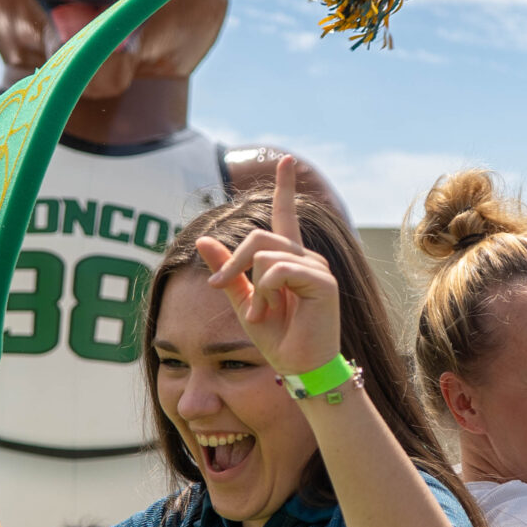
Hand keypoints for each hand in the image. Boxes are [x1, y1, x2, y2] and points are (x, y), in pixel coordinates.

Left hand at [195, 155, 341, 379]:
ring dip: (253, 287)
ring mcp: (317, 267)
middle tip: (219, 287)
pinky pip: (279, 271)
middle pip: (259, 237)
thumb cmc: (276, 337)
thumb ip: (226, 270)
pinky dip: (266, 292)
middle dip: (233, 262)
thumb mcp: (242, 300)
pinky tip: (269, 312)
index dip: (284, 187)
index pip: (284, 215)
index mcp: (289, 258)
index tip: (286, 160)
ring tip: (260, 313)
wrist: (298, 367)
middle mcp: (305, 257)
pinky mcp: (323, 282)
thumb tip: (202, 239)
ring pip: (266, 255)